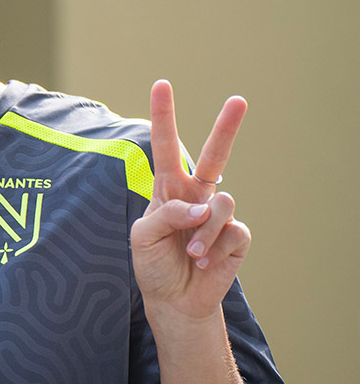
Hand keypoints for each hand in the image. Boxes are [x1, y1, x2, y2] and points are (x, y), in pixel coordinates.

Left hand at [130, 81, 249, 321]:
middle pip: (214, 155)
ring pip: (221, 204)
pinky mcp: (237, 236)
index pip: (166, 146)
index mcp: (169, 189)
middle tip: (239, 100)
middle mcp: (196, 195)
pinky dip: (216, 247)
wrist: (174, 299)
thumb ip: (167, 214)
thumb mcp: (143, 237)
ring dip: (203, 232)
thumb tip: (202, 205)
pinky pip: (233, 230)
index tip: (162, 84)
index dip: (164, 116)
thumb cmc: (153, 264)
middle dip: (226, 128)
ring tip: (192, 253)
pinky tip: (206, 261)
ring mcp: (218, 214)